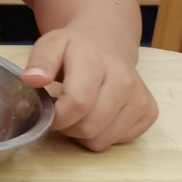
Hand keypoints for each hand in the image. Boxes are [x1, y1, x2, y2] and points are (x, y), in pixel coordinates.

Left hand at [21, 29, 157, 150]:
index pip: (77, 103)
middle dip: (67, 126)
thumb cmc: (74, 47)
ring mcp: (140, 99)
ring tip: (78, 111)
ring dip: (83, 133)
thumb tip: (32, 80)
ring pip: (102, 140)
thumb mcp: (51, 45)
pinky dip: (102, 134)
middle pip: (89, 127)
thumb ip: (40, 61)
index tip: (47, 110)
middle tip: (61, 111)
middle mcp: (124, 82)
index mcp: (96, 63)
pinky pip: (117, 142)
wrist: (108, 40)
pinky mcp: (149, 112)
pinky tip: (98, 114)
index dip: (56, 116)